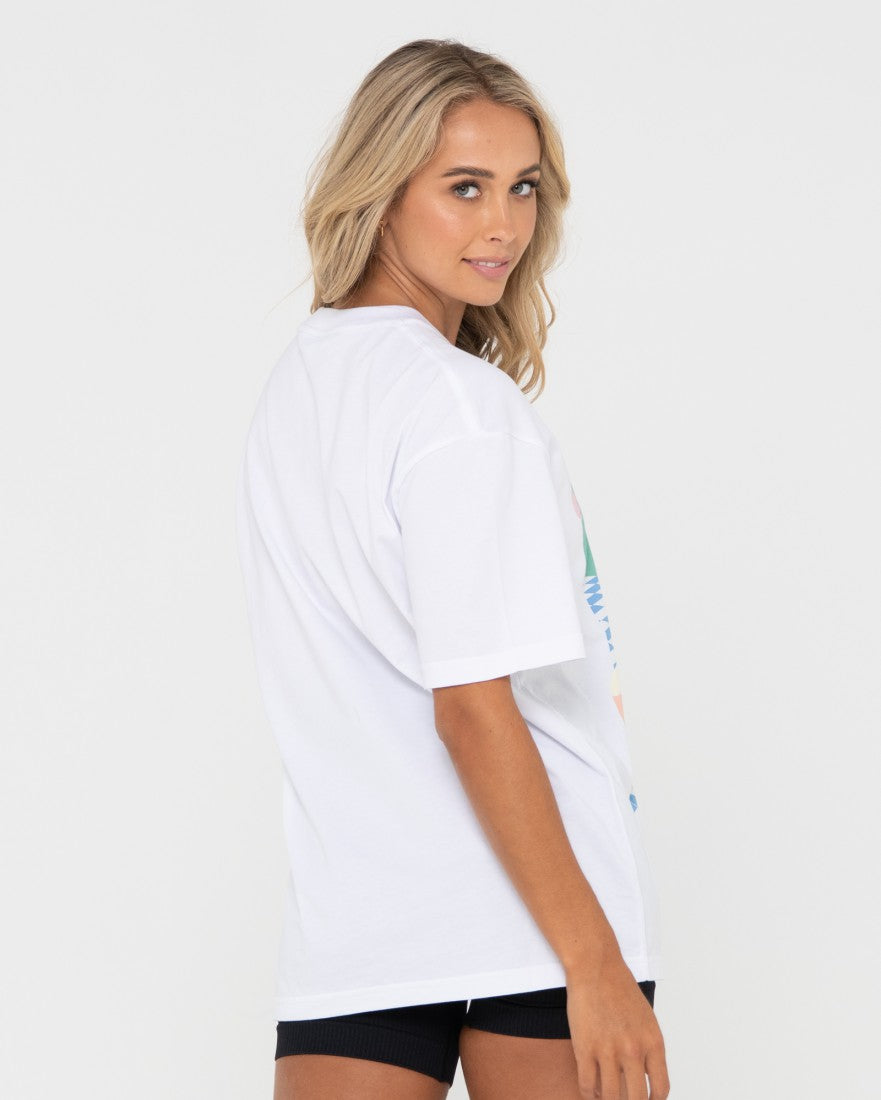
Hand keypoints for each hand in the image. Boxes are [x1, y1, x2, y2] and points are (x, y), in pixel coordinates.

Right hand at [565, 950, 669, 1098]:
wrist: (595, 966)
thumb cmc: (620, 988)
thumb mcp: (646, 1019)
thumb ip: (648, 1048)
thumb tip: (644, 1077)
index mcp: (653, 1043)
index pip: (660, 1089)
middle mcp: (633, 1050)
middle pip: (637, 1099)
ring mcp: (608, 1050)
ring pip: (611, 1097)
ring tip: (606, 1097)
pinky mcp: (584, 1047)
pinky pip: (587, 1085)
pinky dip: (589, 1094)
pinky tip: (591, 1090)